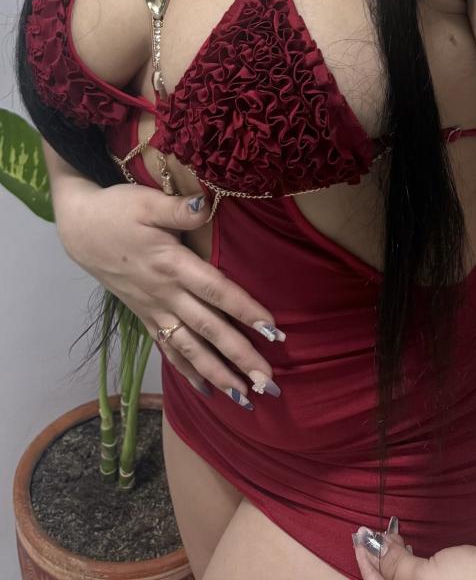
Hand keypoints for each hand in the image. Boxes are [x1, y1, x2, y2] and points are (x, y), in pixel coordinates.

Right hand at [58, 178, 283, 399]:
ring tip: (245, 396)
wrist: (81, 231)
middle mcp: (165, 294)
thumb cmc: (117, 212)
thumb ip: (178, 209)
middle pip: (208, 328)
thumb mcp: (146, 202)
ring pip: (189, 348)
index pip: (215, 290)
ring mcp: (154, 309)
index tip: (273, 330)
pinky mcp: (145, 316)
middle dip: (239, 356)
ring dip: (218, 373)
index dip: (244, 309)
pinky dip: (188, 371)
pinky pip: (168, 349)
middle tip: (269, 381)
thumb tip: (206, 203)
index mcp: (171, 264)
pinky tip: (208, 391)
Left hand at [353, 522, 475, 579]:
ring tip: (393, 539)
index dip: (365, 561)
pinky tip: (409, 551)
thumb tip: (374, 549)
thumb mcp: (424, 573)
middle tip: (372, 534)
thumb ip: (395, 564)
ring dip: (393, 562)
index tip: (359, 536)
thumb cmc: (468, 578)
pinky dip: (407, 567)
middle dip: (377, 561)